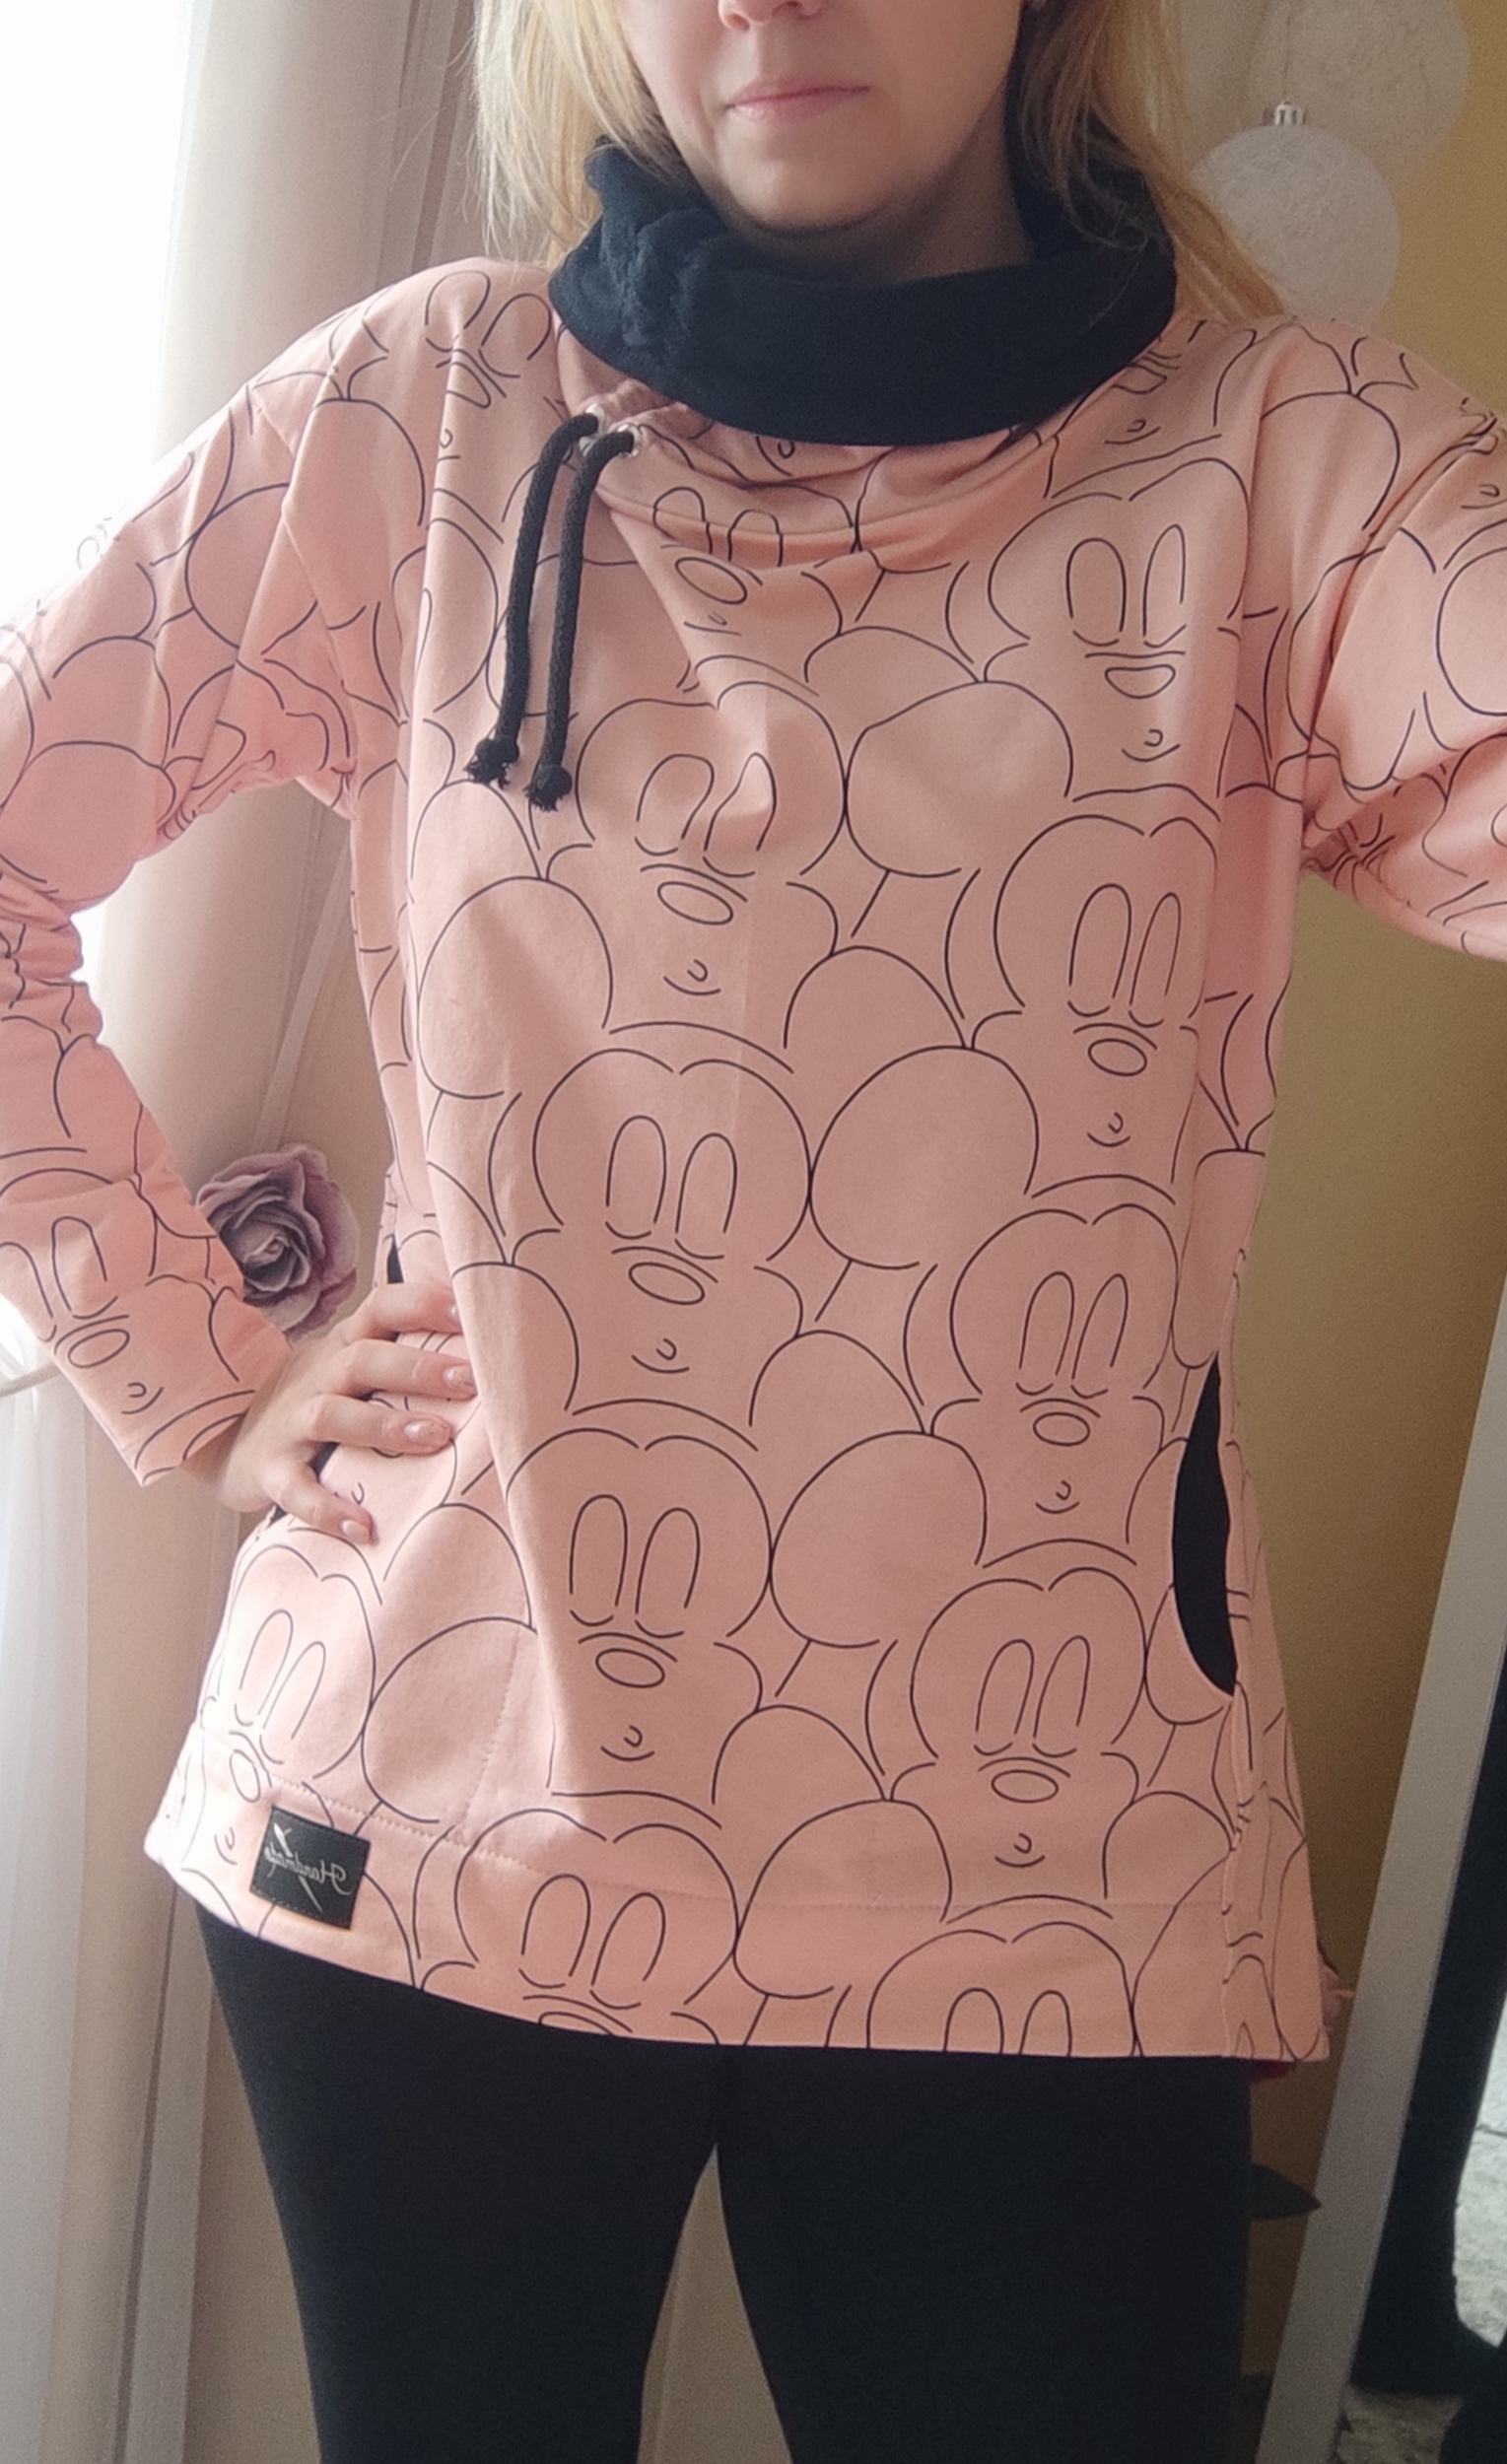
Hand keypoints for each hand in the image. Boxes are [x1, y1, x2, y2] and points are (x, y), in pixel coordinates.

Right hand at [184, 1281, 473, 1541]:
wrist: (222, 1435)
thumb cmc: (311, 1399)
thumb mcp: (347, 1365)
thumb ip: (401, 1354)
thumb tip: (484, 1352)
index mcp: (343, 1347)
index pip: (381, 1308)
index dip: (422, 1304)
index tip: (468, 1312)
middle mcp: (318, 1377)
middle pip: (363, 1360)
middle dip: (418, 1368)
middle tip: (471, 1382)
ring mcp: (291, 1424)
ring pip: (333, 1415)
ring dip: (386, 1426)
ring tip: (437, 1439)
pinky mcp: (271, 1470)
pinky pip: (295, 1488)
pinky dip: (327, 1508)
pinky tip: (364, 1526)